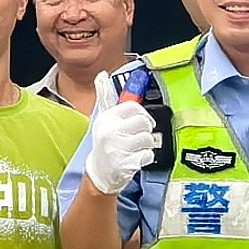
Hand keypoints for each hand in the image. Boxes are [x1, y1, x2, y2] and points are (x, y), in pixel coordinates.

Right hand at [80, 69, 155, 193]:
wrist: (99, 173)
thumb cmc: (105, 144)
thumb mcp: (103, 119)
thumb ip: (106, 97)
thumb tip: (102, 75)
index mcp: (106, 118)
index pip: (132, 107)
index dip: (141, 113)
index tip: (140, 120)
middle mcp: (110, 132)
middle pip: (143, 122)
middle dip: (145, 130)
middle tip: (138, 136)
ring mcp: (118, 148)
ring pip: (148, 138)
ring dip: (146, 144)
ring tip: (136, 148)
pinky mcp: (126, 164)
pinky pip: (148, 154)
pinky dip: (146, 157)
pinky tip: (136, 158)